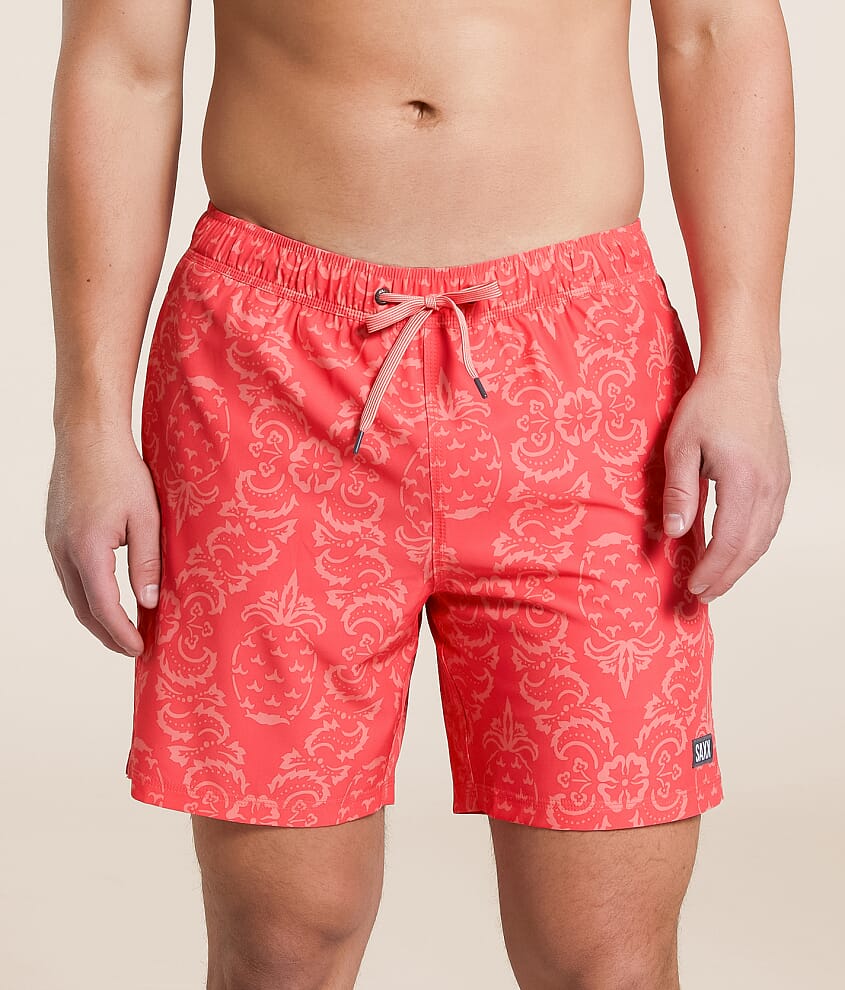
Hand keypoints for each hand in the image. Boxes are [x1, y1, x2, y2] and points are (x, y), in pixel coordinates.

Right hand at [45, 427, 160, 655]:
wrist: (88, 436)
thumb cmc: (122, 472)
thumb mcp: (146, 518)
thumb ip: (148, 563)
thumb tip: (149, 603)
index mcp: (88, 549)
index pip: (103, 607)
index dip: (121, 633)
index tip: (139, 650)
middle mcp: (64, 550)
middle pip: (83, 608)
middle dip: (107, 634)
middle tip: (132, 649)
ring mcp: (55, 543)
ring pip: (73, 593)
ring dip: (96, 616)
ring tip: (123, 629)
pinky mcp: (55, 534)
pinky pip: (70, 575)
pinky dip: (88, 594)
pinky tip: (106, 597)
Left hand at [661, 365, 789, 602]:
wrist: (744, 375)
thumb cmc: (709, 405)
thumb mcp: (680, 446)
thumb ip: (679, 491)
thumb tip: (672, 532)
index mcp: (744, 479)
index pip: (730, 541)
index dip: (712, 569)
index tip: (693, 586)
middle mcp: (770, 486)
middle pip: (751, 548)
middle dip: (726, 576)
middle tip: (702, 596)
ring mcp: (780, 483)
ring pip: (764, 538)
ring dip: (741, 565)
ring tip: (716, 582)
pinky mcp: (780, 479)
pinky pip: (769, 523)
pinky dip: (752, 545)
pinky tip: (734, 553)